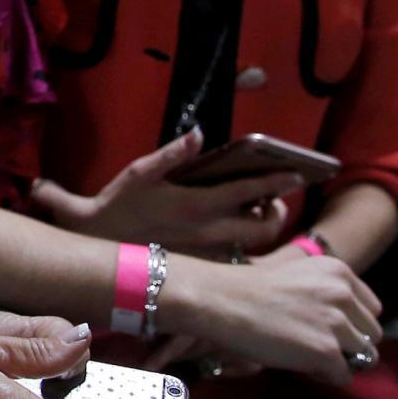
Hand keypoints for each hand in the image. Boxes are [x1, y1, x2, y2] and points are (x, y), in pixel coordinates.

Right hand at [32, 129, 304, 254]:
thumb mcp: (141, 171)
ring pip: (252, 244)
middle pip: (264, 228)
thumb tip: (199, 133)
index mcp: (197, 204)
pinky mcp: (201, 264)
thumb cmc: (120, 202)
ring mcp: (207, 252)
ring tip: (257, 211)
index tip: (296, 174)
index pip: (249, 192)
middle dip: (277, 212)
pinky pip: (235, 255)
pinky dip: (242, 242)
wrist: (100, 240)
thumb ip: (174, 153)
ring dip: (261, 227)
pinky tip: (233, 230)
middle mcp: (209, 231)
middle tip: (274, 199)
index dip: (277, 182)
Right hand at [159, 243, 383, 383]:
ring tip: (306, 354)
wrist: (216, 299)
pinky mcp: (325, 351)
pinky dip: (324, 376)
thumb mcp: (297, 276)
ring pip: (363, 357)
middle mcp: (343, 294)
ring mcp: (336, 323)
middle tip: (313, 343)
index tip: (323, 327)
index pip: (371, 310)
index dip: (350, 323)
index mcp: (338, 271)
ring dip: (338, 361)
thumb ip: (326, 294)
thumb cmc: (245, 288)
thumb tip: (347, 328)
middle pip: (371, 335)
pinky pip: (343, 376)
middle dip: (348, 344)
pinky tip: (298, 363)